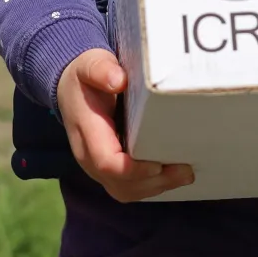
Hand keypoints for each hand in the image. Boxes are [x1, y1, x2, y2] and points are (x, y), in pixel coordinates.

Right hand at [56, 49, 193, 201]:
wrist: (71, 89)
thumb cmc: (84, 77)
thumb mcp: (90, 65)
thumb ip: (101, 70)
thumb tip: (119, 80)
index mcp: (86, 132)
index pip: (106, 162)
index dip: (134, 169)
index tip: (158, 163)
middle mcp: (90, 156)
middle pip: (120, 184)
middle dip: (154, 182)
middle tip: (186, 171)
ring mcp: (98, 167)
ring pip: (126, 191)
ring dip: (156, 187)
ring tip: (185, 174)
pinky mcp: (110, 169)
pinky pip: (129, 187)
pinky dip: (152, 185)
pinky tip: (173, 175)